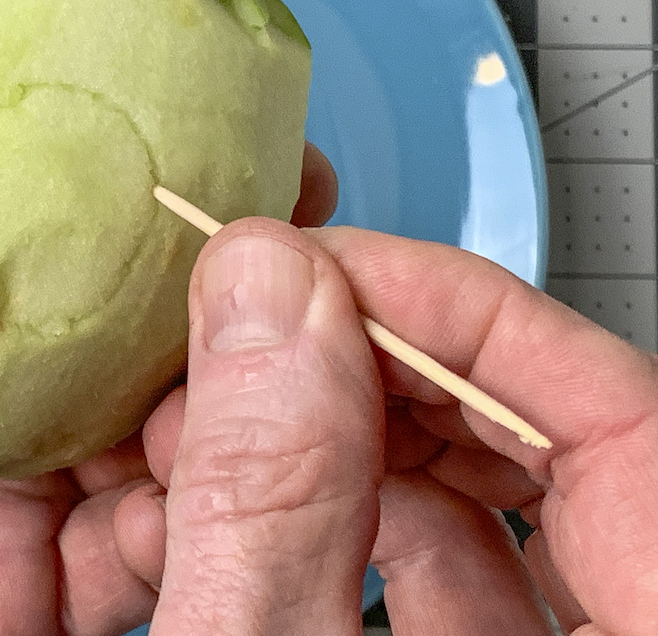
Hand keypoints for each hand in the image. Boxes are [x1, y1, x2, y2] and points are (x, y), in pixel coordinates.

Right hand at [132, 221, 657, 634]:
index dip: (469, 312)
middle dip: (390, 363)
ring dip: (353, 436)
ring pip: (502, 507)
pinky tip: (249, 505)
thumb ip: (278, 498)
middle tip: (265, 321)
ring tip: (230, 411)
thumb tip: (264, 291)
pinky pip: (460, 580)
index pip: (627, 417)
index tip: (326, 269)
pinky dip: (352, 521)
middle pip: (560, 444)